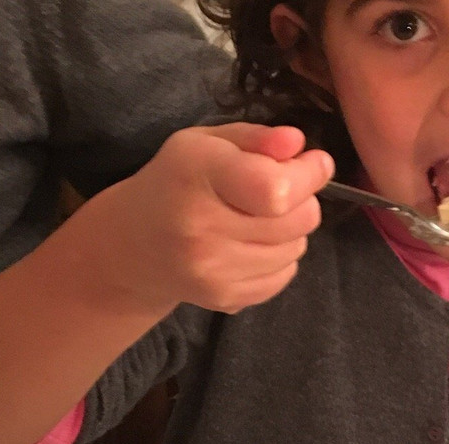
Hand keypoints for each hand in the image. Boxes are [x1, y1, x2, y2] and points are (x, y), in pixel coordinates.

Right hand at [100, 122, 333, 313]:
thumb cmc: (177, 182)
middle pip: (297, 220)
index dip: (307, 176)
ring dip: (291, 230)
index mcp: (196, 175)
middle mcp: (201, 228)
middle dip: (303, 199)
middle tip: (281, 190)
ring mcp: (213, 271)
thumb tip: (298, 144)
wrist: (133, 246)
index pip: (276, 188)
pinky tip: (252, 244)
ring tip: (260, 218)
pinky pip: (285, 276)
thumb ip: (256, 139)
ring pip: (296, 248)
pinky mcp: (225, 299)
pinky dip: (280, 258)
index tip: (315, 164)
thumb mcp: (207, 143)